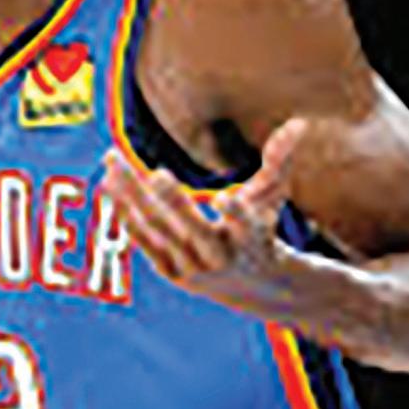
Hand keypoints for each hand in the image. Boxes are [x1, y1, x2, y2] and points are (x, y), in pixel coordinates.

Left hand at [101, 118, 307, 295]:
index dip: (236, 215)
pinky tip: (108, 186)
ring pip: (160, 232)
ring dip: (134, 199)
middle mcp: (221, 257)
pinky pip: (145, 242)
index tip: (225, 199)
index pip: (246, 226)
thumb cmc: (260, 228)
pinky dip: (126, 215)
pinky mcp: (172, 273)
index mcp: (251, 238)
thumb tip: (301, 121)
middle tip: (155, 173)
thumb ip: (280, 160)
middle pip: (193, 230)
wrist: (249, 286)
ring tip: (112, 163)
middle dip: (173, 203)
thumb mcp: (273, 196)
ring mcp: (193, 268)